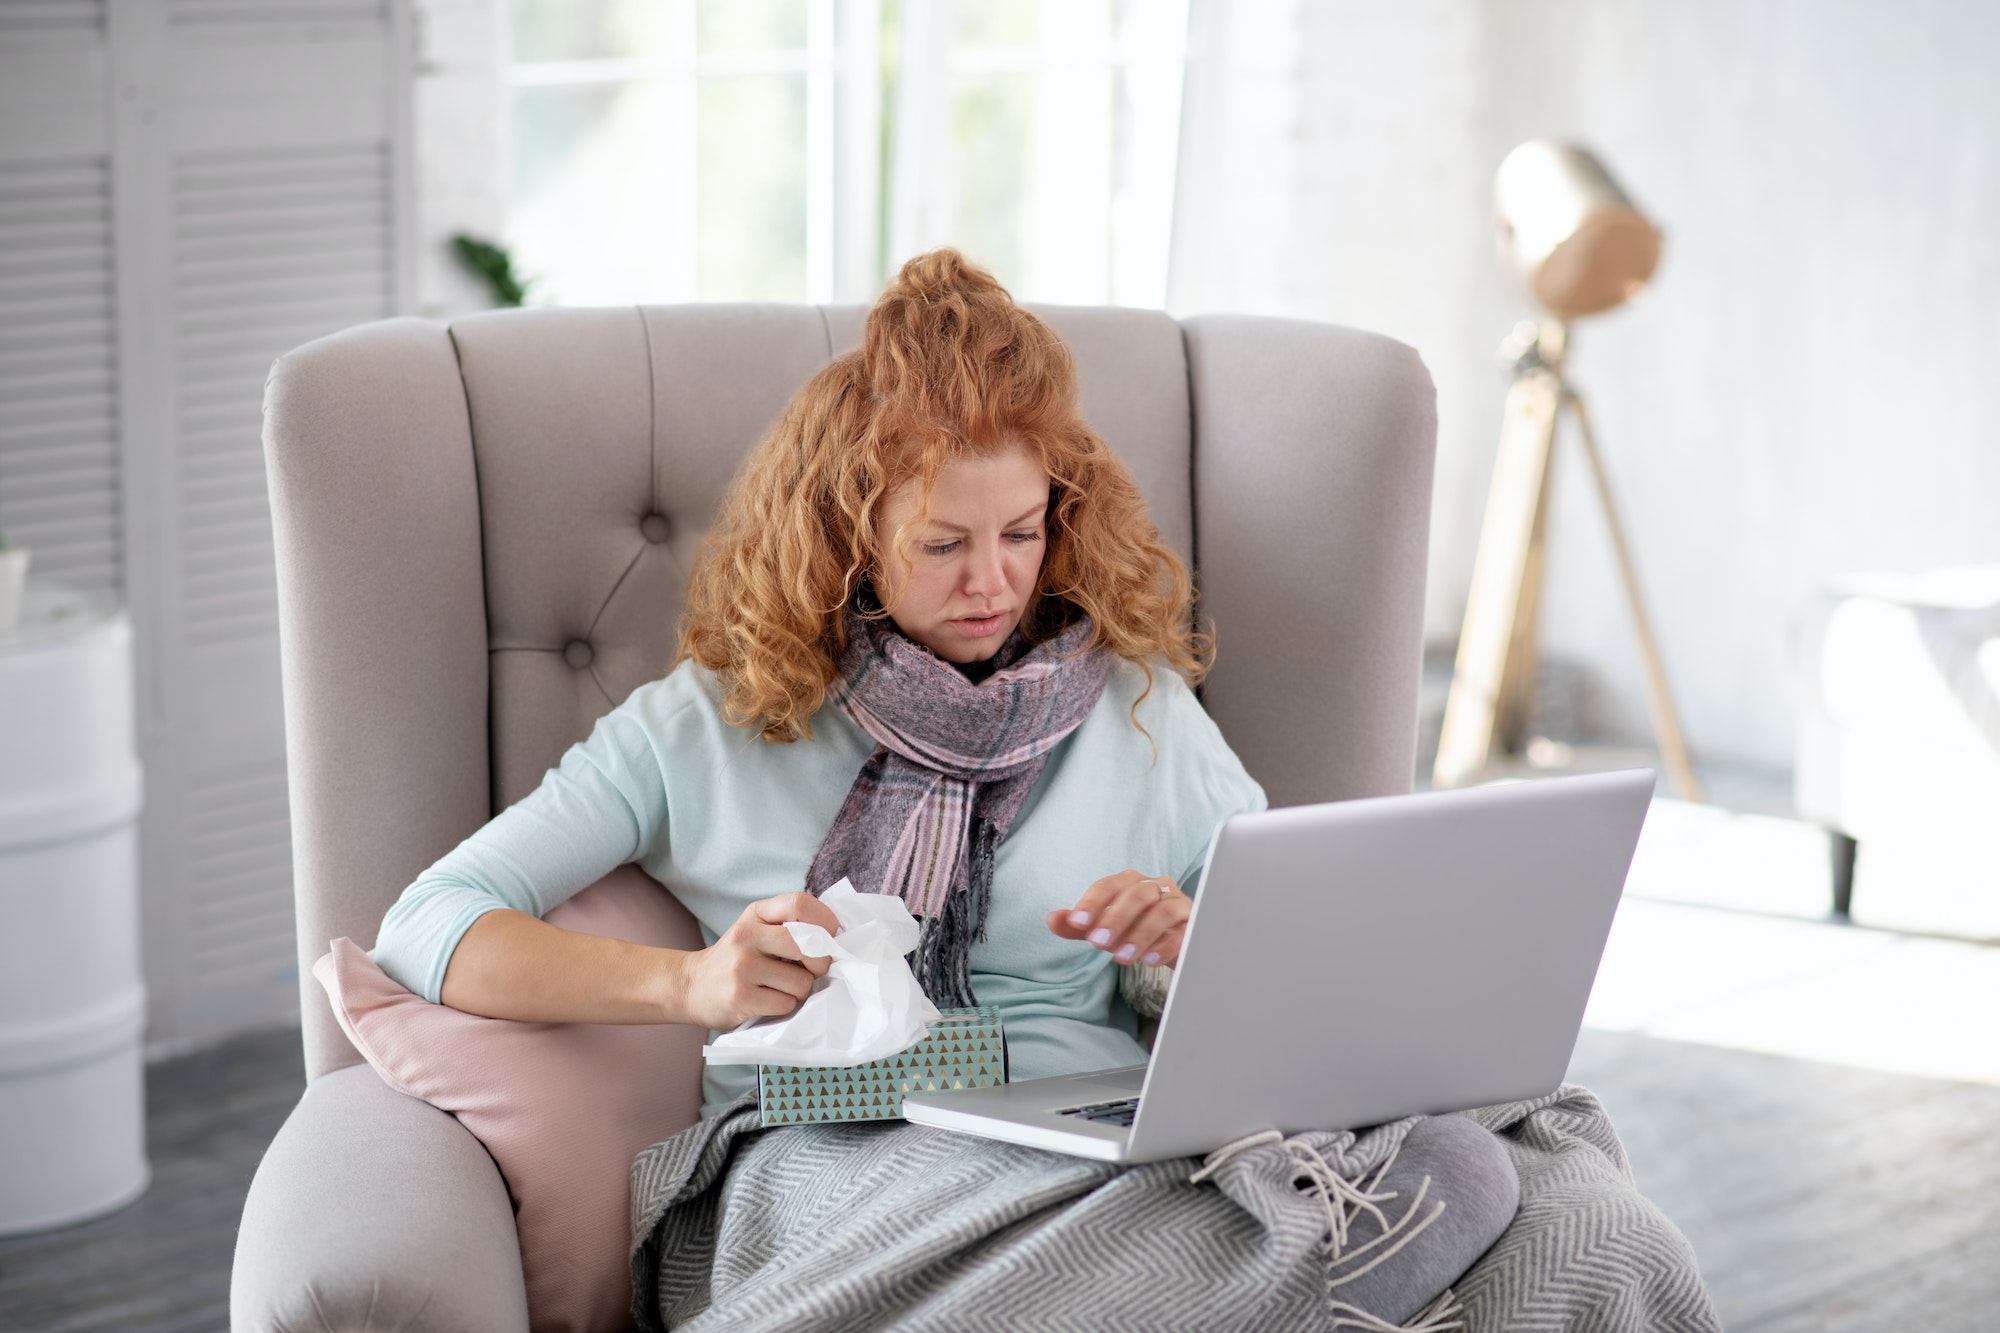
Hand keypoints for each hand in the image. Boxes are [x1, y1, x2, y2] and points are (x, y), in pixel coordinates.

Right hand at [675, 892, 840, 1029]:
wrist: (690, 985)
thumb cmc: (737, 958)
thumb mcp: (757, 929)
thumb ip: (791, 925)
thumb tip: (838, 936)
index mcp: (756, 914)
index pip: (800, 904)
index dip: (826, 921)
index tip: (831, 937)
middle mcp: (746, 936)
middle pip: (808, 945)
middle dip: (820, 962)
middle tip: (809, 970)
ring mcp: (741, 967)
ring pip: (802, 981)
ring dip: (799, 990)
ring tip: (779, 987)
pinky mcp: (740, 997)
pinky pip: (786, 1003)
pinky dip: (784, 1006)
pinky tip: (766, 1001)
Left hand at [1045, 870, 1190, 968]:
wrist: (1174, 942)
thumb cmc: (1134, 929)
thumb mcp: (1103, 929)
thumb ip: (1078, 926)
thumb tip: (1051, 919)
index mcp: (1128, 882)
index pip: (1108, 886)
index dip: (1091, 903)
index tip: (1077, 923)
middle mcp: (1155, 886)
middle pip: (1137, 894)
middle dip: (1115, 918)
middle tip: (1097, 943)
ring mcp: (1177, 903)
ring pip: (1162, 911)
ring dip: (1140, 934)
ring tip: (1122, 958)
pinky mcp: (1194, 923)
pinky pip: (1184, 931)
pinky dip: (1166, 945)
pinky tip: (1149, 960)